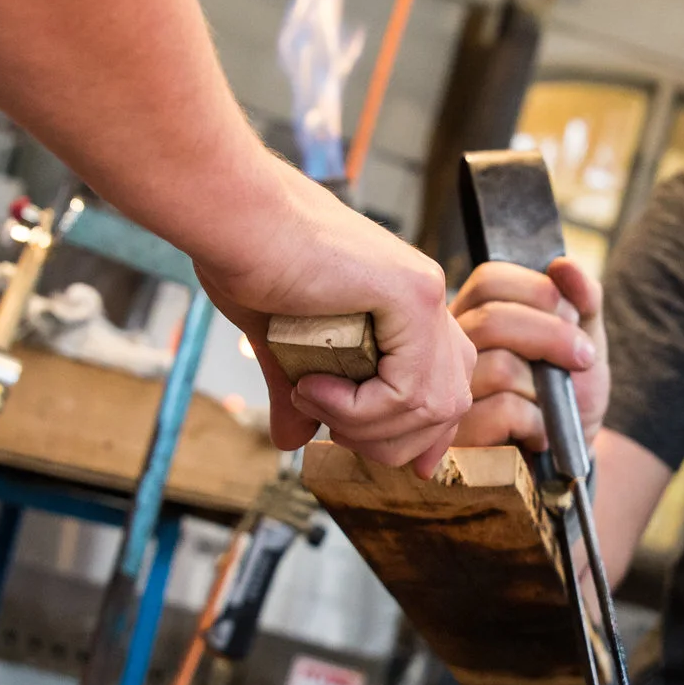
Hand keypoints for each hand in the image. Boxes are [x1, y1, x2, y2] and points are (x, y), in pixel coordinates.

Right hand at [193, 164, 474, 476]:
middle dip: (392, 441)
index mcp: (408, 304)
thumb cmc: (249, 262)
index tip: (407, 465)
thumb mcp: (281, 345)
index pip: (448, 386)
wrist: (233, 219)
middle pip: (450, 404)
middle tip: (330, 428)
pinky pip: (407, 389)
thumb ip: (301, 393)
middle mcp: (427, 298)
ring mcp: (425, 292)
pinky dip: (359, 408)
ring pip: (432, 406)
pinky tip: (314, 388)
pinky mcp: (411, 293)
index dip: (428, 435)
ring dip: (366, 427)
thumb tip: (293, 441)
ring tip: (310, 399)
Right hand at [449, 257, 606, 451]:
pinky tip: (541, 432)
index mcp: (476, 314)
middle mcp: (452, 349)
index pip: (491, 279)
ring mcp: (449, 392)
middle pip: (494, 320)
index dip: (539, 293)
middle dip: (554, 337)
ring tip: (554, 406)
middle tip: (584, 360)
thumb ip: (583, 299)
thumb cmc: (569, 394)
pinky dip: (538, 422)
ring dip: (546, 390)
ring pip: (501, 368)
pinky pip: (503, 411)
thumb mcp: (588, 340)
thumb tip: (563, 265)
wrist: (567, 457)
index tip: (575, 319)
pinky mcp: (457, 437)